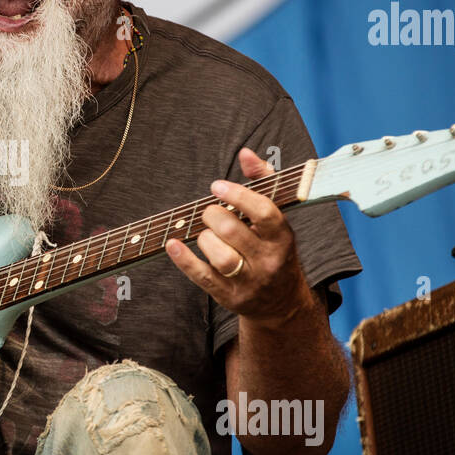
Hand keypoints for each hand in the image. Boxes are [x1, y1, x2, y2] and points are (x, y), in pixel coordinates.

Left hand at [164, 147, 312, 325]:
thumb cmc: (273, 248)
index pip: (264, 212)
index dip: (237, 195)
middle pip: (233, 231)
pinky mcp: (229, 296)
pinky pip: (202, 277)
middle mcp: (269, 261)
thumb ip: (263, 181)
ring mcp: (249, 282)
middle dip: (213, 215)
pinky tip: (172, 244)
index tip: (215, 186)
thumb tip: (245, 153)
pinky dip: (184, 259)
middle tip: (210, 212)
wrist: (281, 302)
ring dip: (204, 238)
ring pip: (220, 256)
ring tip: (207, 233)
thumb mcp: (276, 217)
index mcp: (283, 237)